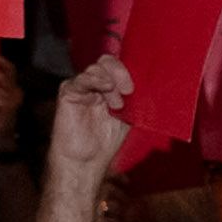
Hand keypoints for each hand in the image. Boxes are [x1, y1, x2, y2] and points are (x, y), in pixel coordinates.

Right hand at [47, 52, 134, 187]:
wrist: (87, 159)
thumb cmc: (106, 140)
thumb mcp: (129, 116)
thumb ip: (135, 99)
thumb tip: (152, 85)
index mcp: (110, 87)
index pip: (119, 66)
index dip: (129, 70)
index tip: (138, 85)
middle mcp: (95, 84)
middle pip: (107, 61)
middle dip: (121, 73)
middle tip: (129, 90)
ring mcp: (81, 87)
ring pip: (96, 68)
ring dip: (111, 83)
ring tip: (116, 105)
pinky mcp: (68, 92)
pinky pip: (81, 79)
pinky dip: (96, 80)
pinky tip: (105, 88)